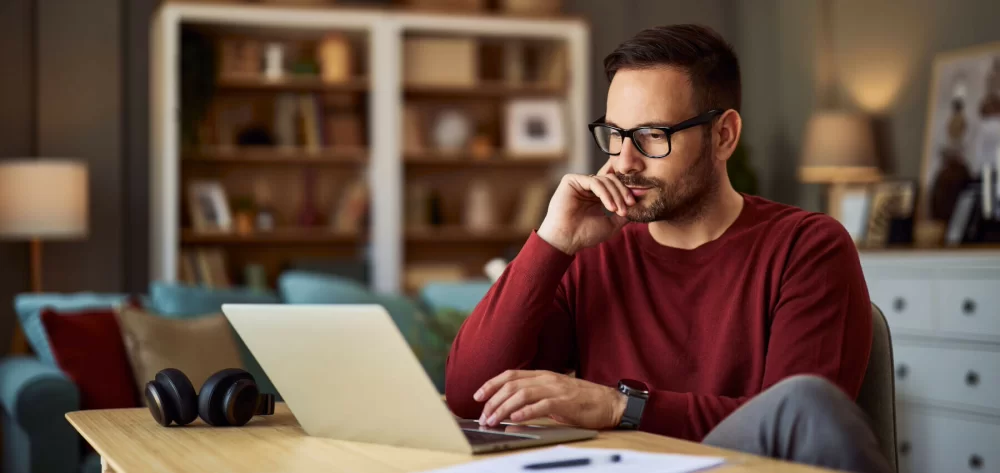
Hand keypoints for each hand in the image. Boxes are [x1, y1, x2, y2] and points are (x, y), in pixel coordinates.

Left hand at [473, 370, 626, 429]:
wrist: (610, 404)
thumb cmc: (582, 401)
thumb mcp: (554, 394)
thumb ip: (535, 396)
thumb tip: (511, 409)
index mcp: (543, 375)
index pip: (511, 375)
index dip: (491, 383)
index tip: (477, 396)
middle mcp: (547, 378)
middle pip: (512, 385)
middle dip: (493, 400)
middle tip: (483, 415)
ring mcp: (556, 389)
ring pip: (522, 394)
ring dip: (504, 408)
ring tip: (493, 420)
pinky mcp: (566, 402)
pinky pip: (541, 405)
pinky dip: (525, 412)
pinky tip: (515, 419)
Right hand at [536, 170, 633, 254]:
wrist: (567, 240)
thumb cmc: (585, 234)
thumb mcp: (611, 224)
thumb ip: (623, 214)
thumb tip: (639, 206)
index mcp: (595, 195)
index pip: (614, 185)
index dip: (625, 192)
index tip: (634, 204)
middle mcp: (587, 187)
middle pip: (611, 180)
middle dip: (622, 192)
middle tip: (628, 206)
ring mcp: (579, 183)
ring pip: (604, 180)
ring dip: (615, 195)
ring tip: (617, 210)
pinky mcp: (571, 180)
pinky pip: (594, 181)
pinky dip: (605, 193)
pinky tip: (609, 206)